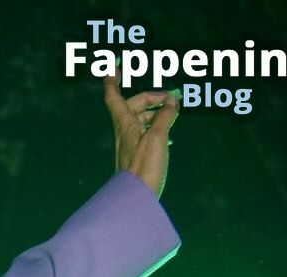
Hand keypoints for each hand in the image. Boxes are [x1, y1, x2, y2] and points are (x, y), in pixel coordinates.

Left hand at [103, 74, 178, 199]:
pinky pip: (146, 135)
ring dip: (156, 114)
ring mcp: (129, 146)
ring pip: (141, 121)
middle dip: (151, 98)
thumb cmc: (144, 168)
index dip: (112, 80)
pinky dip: (157, 129)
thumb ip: (165, 115)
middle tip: (171, 99)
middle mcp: (124, 133)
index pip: (114, 96)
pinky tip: (168, 135)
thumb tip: (172, 99)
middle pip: (133, 106)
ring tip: (173, 116)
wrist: (136, 200)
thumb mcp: (157, 136)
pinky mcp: (136, 158)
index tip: (113, 65)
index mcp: (124, 124)